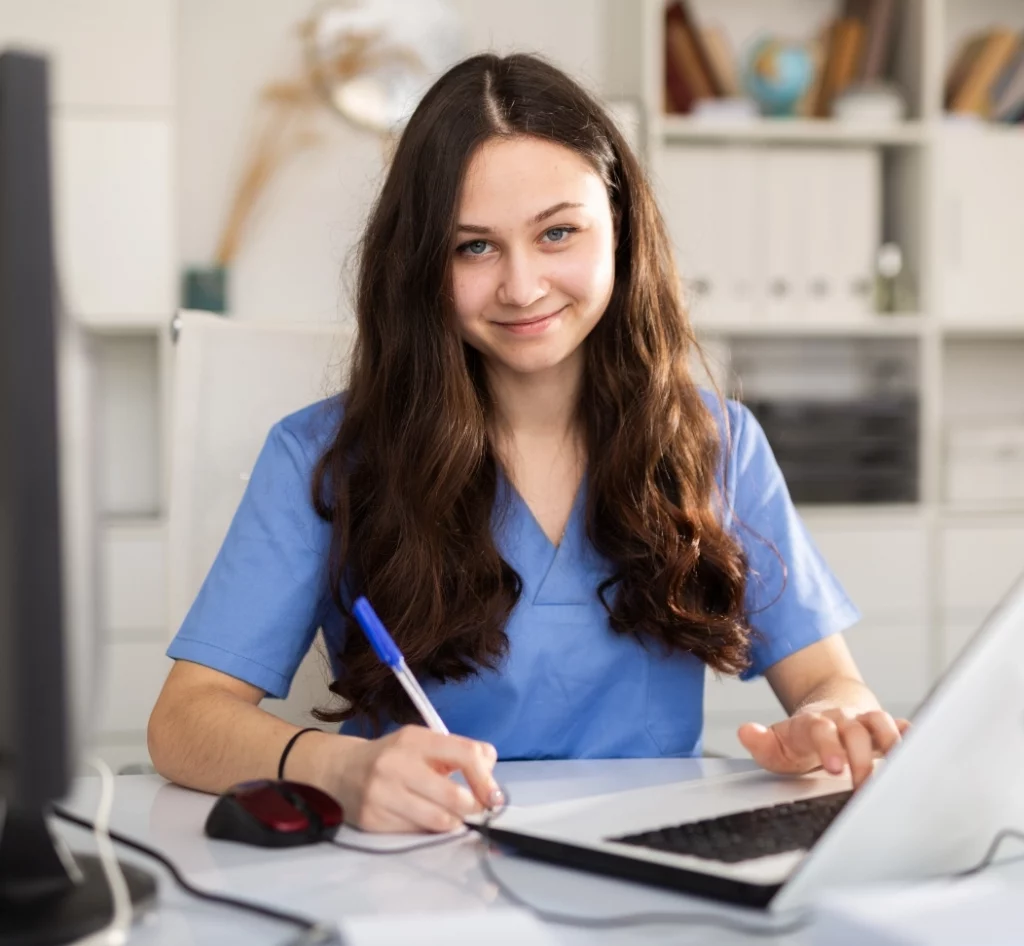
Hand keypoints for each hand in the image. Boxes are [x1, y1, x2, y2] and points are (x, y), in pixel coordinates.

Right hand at [329, 726, 502, 832]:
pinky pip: (416, 833)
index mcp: (415, 739)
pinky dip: (428, 830)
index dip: (486, 779)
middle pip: (454, 796)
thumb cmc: (394, 757)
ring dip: (454, 822)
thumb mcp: (423, 743)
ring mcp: (382, 794)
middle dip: (473, 807)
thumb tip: (491, 774)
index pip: (465, 755)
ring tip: (452, 816)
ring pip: (438, 820)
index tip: (494, 796)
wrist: (342, 770)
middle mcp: (397, 764)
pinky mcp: (373, 820)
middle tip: (475, 810)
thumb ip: (458, 753)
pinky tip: (424, 819)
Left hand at [738, 709, 910, 788]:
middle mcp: (842, 719)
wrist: (829, 713)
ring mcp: (866, 721)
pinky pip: (905, 727)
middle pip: (855, 731)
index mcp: (814, 722)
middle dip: (861, 757)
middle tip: (863, 786)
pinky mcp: (887, 729)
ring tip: (899, 770)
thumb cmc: (803, 738)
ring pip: (883, 724)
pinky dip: (914, 736)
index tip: (836, 767)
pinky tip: (921, 750)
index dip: (829, 745)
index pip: (820, 729)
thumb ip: (761, 743)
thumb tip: (746, 732)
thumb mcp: (778, 744)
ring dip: (892, 745)